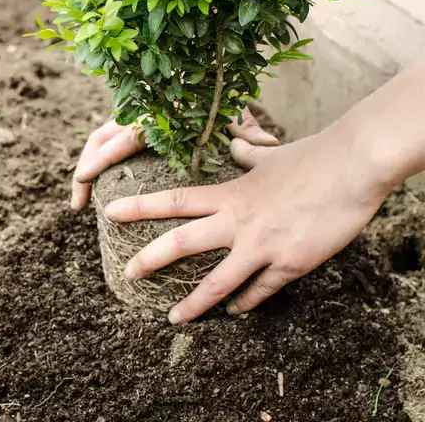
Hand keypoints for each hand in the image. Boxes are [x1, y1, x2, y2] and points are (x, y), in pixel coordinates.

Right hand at [70, 106, 277, 209]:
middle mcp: (139, 114)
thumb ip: (249, 131)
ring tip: (82, 204)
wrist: (210, 77)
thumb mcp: (233, 115)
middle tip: (78, 205)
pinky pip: (108, 145)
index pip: (124, 135)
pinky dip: (99, 165)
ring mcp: (132, 119)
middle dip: (86, 168)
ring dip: (88, 168)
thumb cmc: (222, 99)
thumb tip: (270, 146)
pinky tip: (100, 190)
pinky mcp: (132, 127)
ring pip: (100, 141)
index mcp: (158, 113)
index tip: (85, 177)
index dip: (103, 156)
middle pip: (100, 138)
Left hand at [104, 124, 390, 322]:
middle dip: (149, 260)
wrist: (354, 167)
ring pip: (217, 283)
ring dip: (192, 304)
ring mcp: (262, 246)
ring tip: (172, 318)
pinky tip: (235, 311)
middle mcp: (238, 222)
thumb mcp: (270, 155)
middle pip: (181, 244)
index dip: (139, 207)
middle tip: (127, 273)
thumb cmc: (312, 157)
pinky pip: (260, 292)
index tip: (110, 212)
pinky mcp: (290, 263)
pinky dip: (244, 304)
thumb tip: (234, 146)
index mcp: (231, 194)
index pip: (174, 201)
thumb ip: (246, 154)